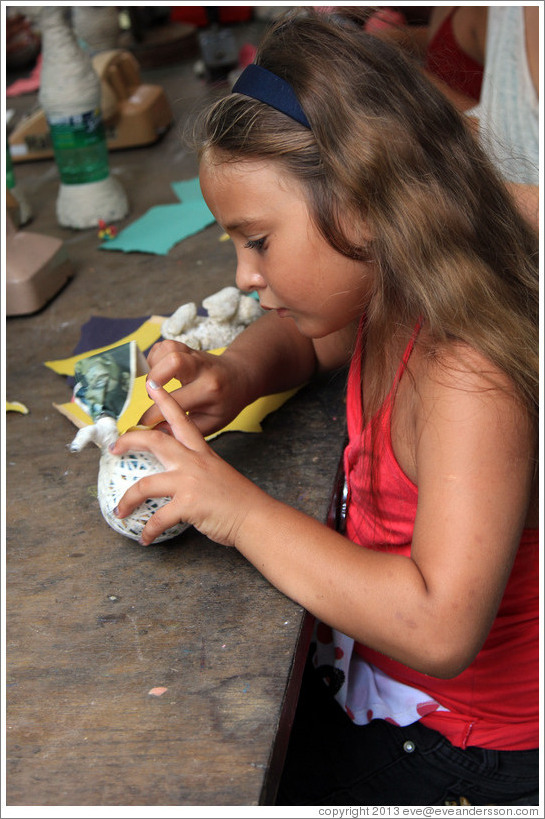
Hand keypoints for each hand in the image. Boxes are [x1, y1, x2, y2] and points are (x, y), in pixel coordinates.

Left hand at [112, 380, 259, 545]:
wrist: (256, 518)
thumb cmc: (238, 500)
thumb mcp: (218, 474)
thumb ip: (198, 470)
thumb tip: (179, 478)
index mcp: (202, 453)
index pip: (182, 420)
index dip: (166, 401)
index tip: (152, 387)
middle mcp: (194, 462)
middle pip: (156, 440)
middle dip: (130, 440)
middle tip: (114, 447)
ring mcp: (190, 482)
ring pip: (145, 485)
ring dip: (128, 499)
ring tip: (120, 510)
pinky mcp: (188, 504)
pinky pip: (158, 518)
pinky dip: (148, 531)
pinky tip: (145, 538)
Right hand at [139, 340, 249, 436]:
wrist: (240, 378)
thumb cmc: (224, 404)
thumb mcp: (211, 422)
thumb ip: (184, 427)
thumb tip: (156, 431)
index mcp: (209, 390)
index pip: (175, 400)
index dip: (153, 415)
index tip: (144, 424)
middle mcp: (202, 368)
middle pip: (174, 360)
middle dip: (154, 378)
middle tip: (151, 394)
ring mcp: (195, 354)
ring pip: (168, 348)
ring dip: (154, 366)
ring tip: (155, 383)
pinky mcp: (187, 347)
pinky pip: (165, 345)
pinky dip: (155, 358)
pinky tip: (159, 372)